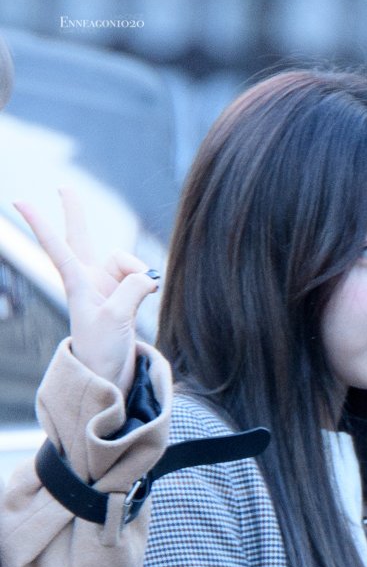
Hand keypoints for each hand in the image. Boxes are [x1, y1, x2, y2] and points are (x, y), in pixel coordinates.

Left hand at [15, 189, 158, 395]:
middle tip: (64, 188)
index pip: (57, 246)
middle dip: (75, 213)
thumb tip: (146, 277)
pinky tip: (150, 297)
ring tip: (143, 298)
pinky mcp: (125, 299)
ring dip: (140, 275)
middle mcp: (91, 280)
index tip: (18, 201)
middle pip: (82, 238)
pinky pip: (140, 279)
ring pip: (128, 263)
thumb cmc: (103, 351)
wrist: (111, 378)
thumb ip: (133, 287)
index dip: (40, 222)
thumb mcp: (116, 316)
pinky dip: (147, 286)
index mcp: (78, 283)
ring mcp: (108, 288)